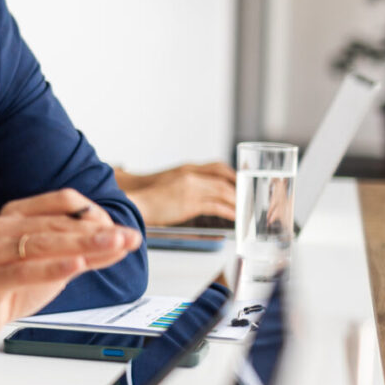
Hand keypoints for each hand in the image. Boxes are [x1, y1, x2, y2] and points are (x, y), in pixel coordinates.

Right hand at [0, 189, 141, 349]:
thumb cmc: (8, 283)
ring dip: (85, 245)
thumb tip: (122, 242)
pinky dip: (54, 267)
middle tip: (129, 237)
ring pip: (45, 244)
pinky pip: (26, 271)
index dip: (95, 214)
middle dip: (98, 231)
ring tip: (114, 245)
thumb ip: (83, 252)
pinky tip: (77, 265)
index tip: (122, 230)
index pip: (62, 202)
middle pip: (58, 224)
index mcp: (17, 214)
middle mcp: (3, 227)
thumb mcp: (50, 264)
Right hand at [116, 162, 235, 226]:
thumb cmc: (150, 197)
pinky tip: (234, 218)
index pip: (218, 167)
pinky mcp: (190, 203)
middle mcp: (191, 176)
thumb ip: (188, 185)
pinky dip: (229, 212)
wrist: (135, 202)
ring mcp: (191, 189)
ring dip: (237, 202)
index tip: (241, 184)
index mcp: (187, 169)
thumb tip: (203, 195)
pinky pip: (217, 206)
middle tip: (249, 199)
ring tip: (245, 210)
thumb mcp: (171, 183)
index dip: (233, 175)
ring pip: (224, 192)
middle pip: (224, 180)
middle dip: (239, 190)